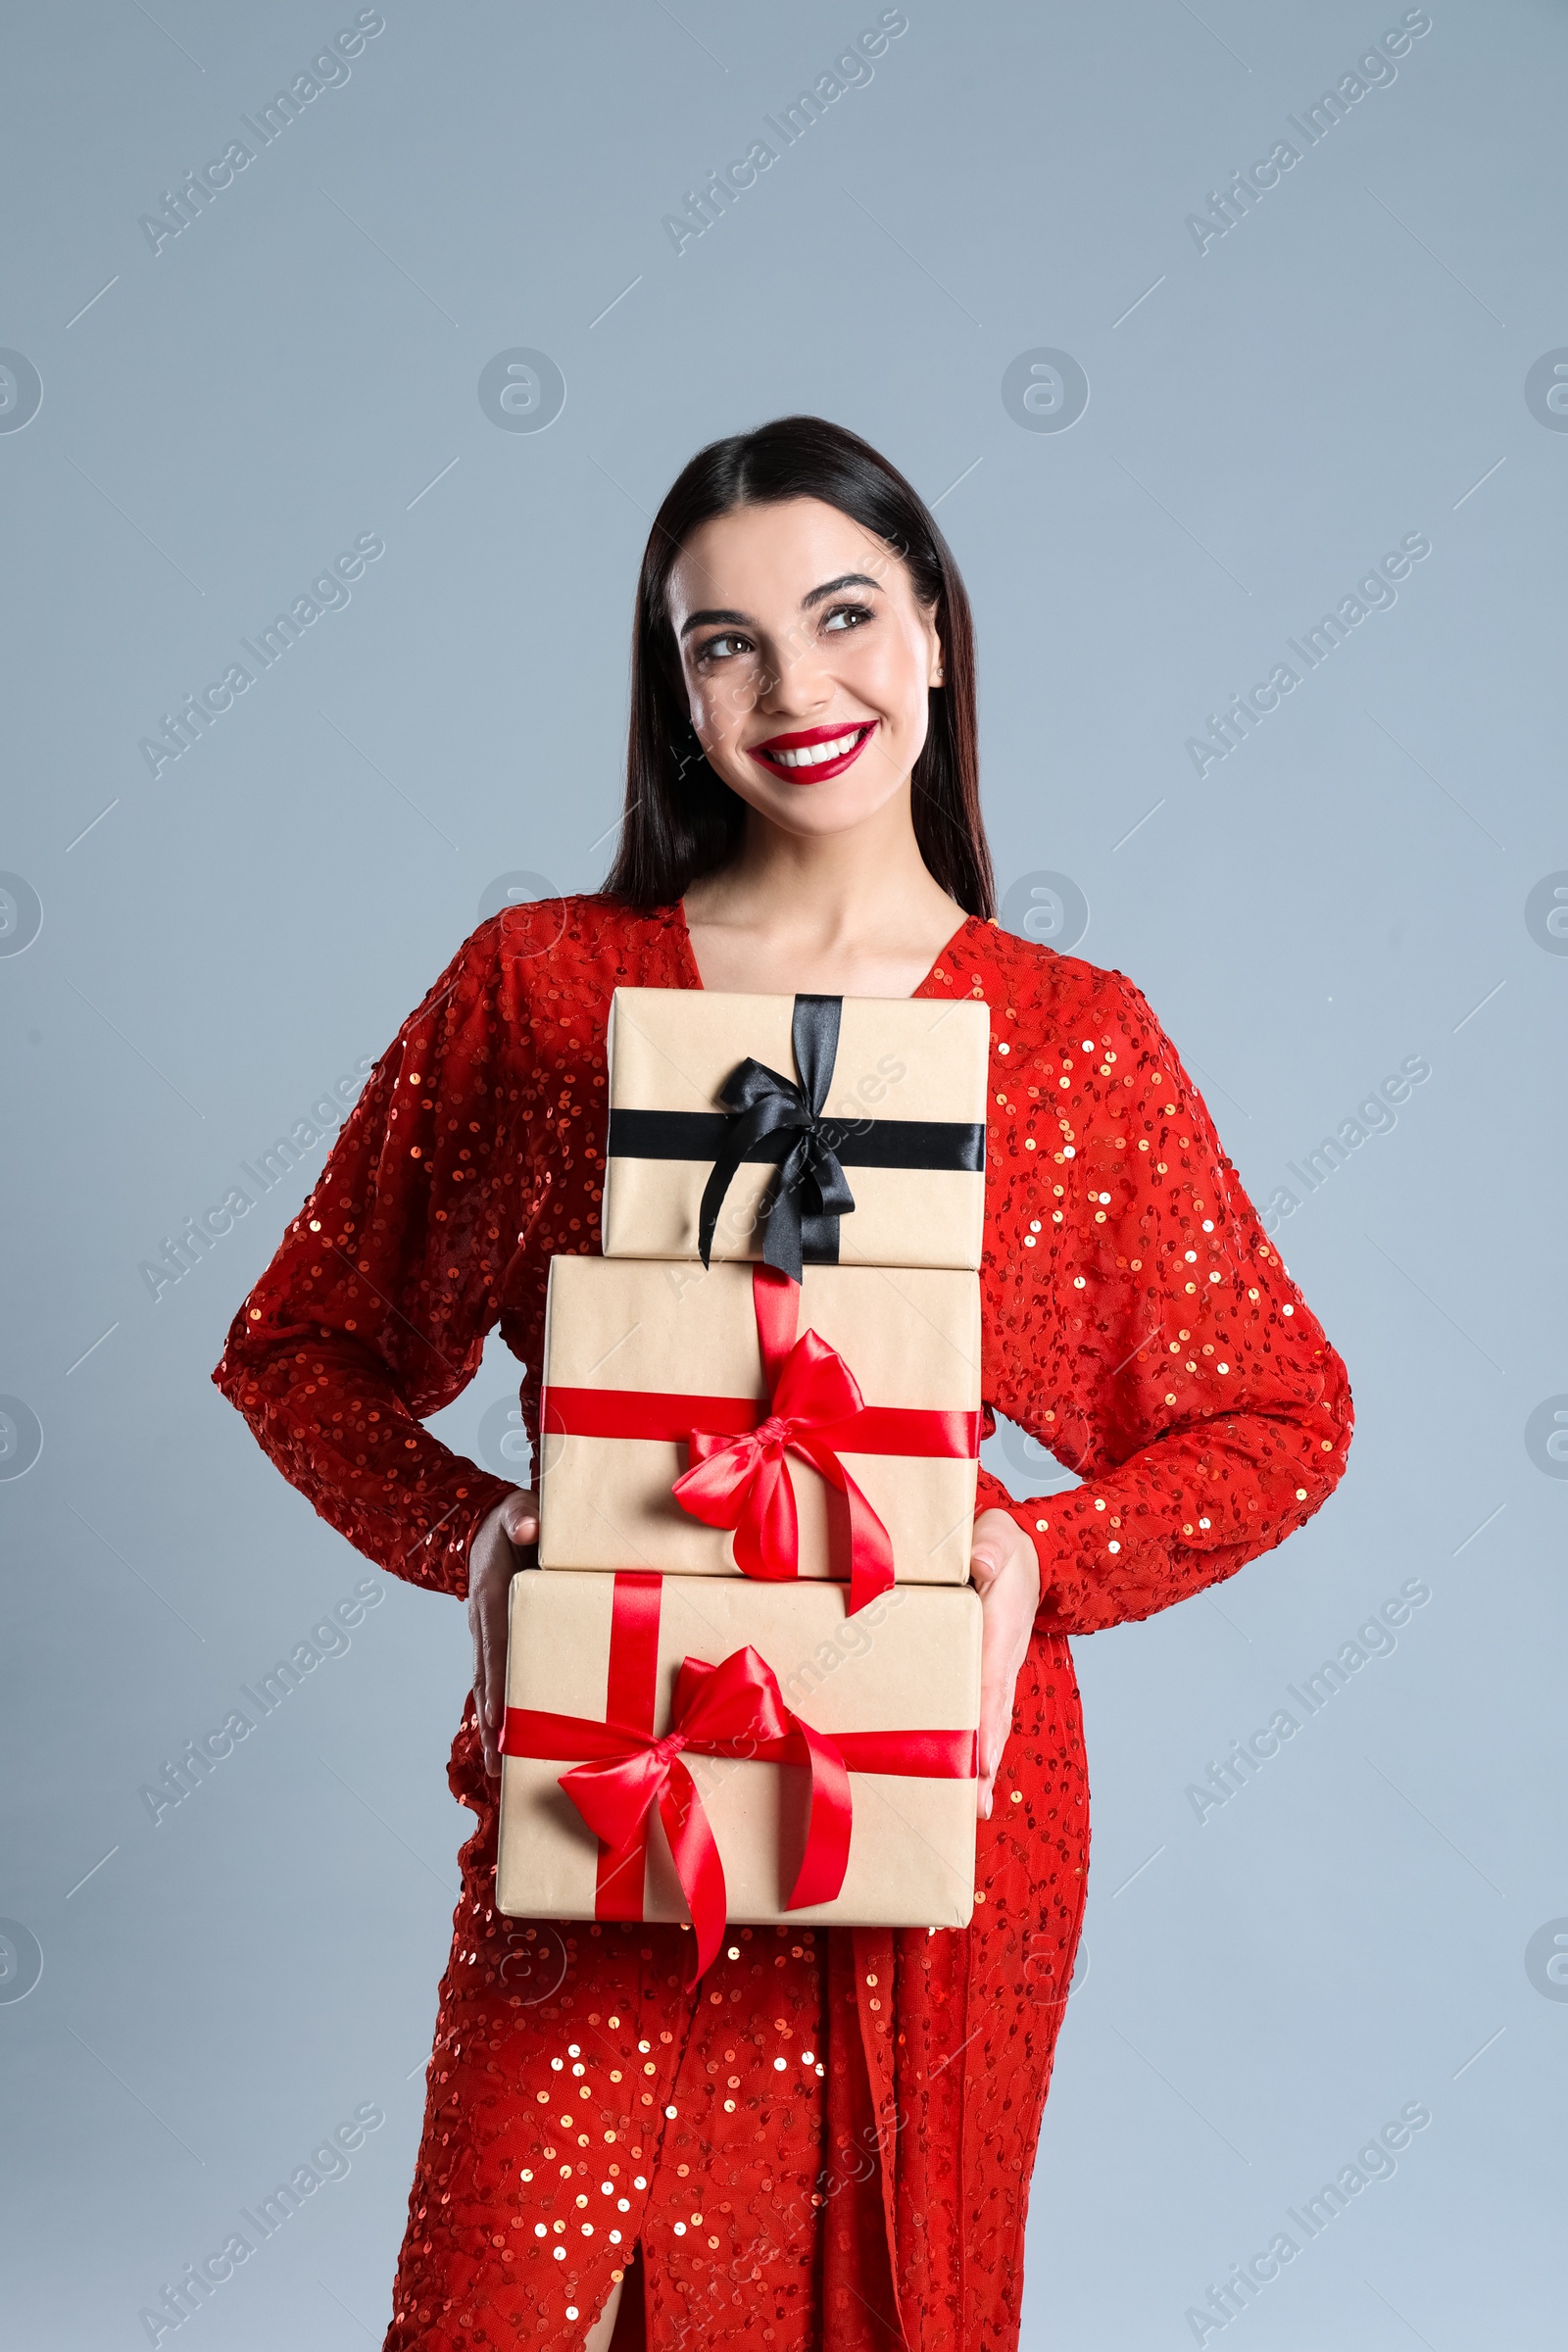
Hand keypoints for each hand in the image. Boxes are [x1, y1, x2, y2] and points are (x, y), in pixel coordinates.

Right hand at [467, 1488, 537, 1778]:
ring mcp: (485, 1634)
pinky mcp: (495, 1641)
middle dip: (492, 1721)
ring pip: (487, 1685)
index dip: (498, 1683)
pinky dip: (497, 1711)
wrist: (487, 1525)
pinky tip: (505, 1742)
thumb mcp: (518, 1509)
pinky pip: (495, 1678)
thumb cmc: (514, 1518)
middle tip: (498, 1763)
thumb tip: (528, 1529)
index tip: (500, 1719)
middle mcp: (482, 1621)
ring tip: (497, 1769)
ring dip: (491, 1726)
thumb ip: (522, 1517)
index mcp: (492, 1595)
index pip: (495, 1645)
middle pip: (487, 1677)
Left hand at [969, 1508, 1041, 1820]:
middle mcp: (1004, 1658)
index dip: (984, 1720)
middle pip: (995, 1716)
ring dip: (983, 1765)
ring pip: (993, 1723)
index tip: (981, 1758)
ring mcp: (1000, 1670)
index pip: (990, 1680)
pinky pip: (985, 1714)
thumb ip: (989, 1551)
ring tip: (974, 1810)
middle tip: (976, 1804)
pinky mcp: (991, 1675)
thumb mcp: (996, 1539)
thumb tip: (982, 1563)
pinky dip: (979, 1747)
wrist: (1026, 1552)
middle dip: (986, 1761)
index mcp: (1000, 1628)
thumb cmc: (1001, 1545)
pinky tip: (968, 1779)